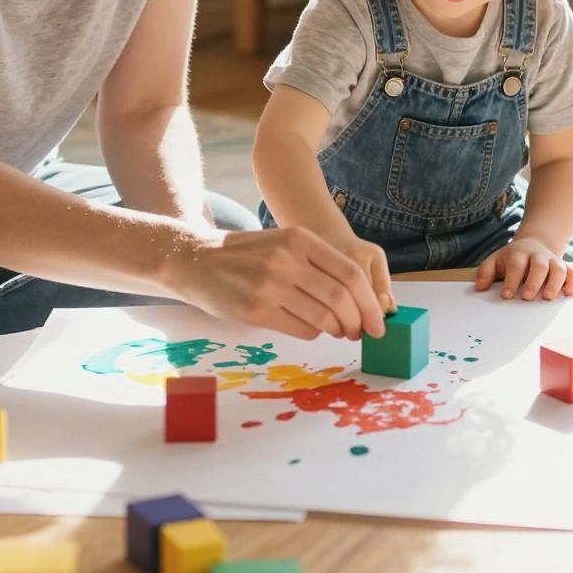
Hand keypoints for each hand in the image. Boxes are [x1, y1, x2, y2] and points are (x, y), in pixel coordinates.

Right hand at [168, 223, 388, 342]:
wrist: (195, 259)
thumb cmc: (246, 254)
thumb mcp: (283, 242)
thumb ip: (318, 263)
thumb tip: (359, 298)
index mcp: (300, 239)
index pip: (351, 274)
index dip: (370, 301)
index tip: (378, 319)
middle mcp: (287, 259)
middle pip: (342, 298)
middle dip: (360, 321)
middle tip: (363, 332)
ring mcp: (270, 285)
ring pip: (324, 317)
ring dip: (338, 330)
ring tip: (337, 331)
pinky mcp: (256, 309)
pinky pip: (301, 329)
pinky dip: (314, 333)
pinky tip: (309, 327)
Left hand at [474, 235, 572, 301]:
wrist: (535, 244)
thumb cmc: (512, 259)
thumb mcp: (496, 260)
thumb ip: (485, 272)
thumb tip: (479, 287)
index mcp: (519, 254)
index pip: (516, 265)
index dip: (511, 280)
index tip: (506, 295)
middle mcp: (538, 256)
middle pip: (539, 265)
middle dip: (534, 281)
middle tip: (527, 297)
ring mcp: (553, 261)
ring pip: (558, 268)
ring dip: (555, 282)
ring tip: (548, 297)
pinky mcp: (565, 268)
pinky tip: (568, 293)